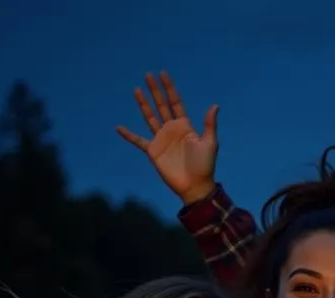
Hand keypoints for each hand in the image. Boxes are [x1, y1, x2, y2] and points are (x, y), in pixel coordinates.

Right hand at [116, 70, 218, 204]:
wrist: (195, 186)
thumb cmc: (205, 166)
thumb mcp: (210, 143)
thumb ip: (209, 124)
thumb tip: (215, 105)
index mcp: (185, 126)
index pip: (175, 102)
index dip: (169, 88)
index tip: (163, 74)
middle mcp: (171, 130)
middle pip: (161, 106)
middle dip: (155, 91)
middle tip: (148, 74)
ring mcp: (161, 139)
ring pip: (149, 117)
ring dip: (143, 104)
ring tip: (137, 89)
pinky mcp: (153, 151)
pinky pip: (138, 141)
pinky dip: (128, 135)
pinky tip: (119, 128)